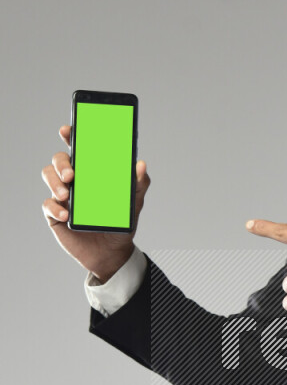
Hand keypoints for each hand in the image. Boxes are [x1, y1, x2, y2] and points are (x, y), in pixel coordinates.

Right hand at [41, 123, 149, 280]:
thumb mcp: (133, 203)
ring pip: (48, 176)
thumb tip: (141, 164)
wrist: (113, 253)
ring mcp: (62, 195)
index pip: (78, 147)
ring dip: (54, 183)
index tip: (67, 131)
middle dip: (61, 163)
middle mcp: (74, 179)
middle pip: (59, 159)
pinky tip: (66, 216)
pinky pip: (47, 205)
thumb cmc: (121, 223)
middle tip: (71, 174)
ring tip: (67, 196)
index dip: (70, 136)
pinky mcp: (55, 214)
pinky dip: (55, 208)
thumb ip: (138, 183)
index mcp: (91, 171)